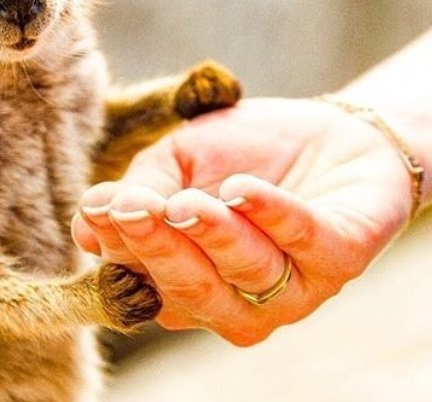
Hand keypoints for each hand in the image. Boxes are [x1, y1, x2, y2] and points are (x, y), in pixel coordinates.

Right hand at [72, 97, 413, 344]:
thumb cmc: (246, 152)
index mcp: (188, 279)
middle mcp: (235, 299)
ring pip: (247, 274)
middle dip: (158, 249)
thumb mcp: (182, 158)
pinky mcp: (341, 257)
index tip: (96, 209)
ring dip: (214, 237)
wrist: (328, 132)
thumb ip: (143, 188)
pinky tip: (241, 189)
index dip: (118, 246)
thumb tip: (90, 217)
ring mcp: (291, 286)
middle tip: (132, 209)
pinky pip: (307, 244)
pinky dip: (273, 216)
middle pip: (191, 291)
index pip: (143, 279)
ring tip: (187, 203)